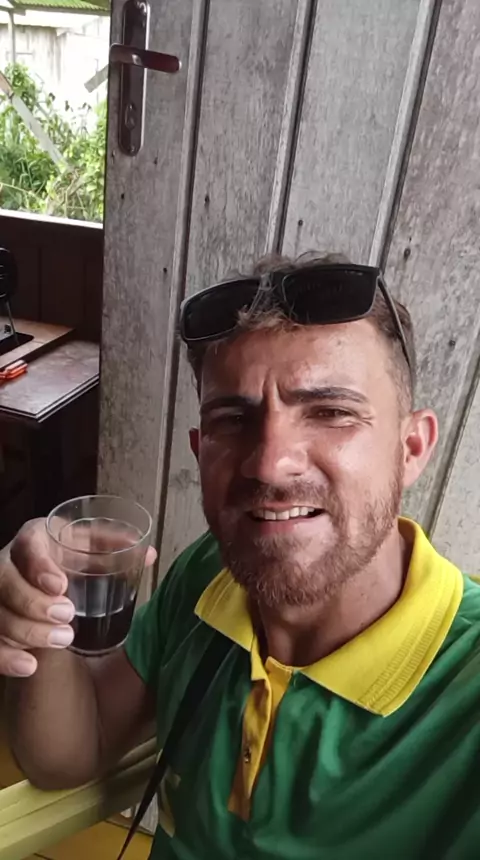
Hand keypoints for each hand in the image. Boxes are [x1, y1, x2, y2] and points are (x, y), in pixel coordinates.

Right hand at [0, 519, 156, 677]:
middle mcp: (7, 565)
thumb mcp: (88, 544)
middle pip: (5, 582)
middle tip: (67, 616)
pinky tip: (29, 667)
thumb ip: (114, 546)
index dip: (39, 566)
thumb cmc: (68, 554)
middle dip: (33, 602)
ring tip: (61, 642)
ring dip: (26, 631)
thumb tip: (149, 555)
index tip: (61, 585)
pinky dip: (6, 656)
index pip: (27, 546)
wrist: (42, 569)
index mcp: (33, 540)